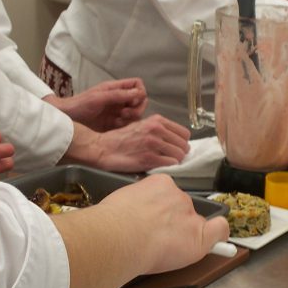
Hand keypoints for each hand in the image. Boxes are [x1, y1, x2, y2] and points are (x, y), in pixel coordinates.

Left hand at [45, 78, 147, 131]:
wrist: (67, 120)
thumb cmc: (80, 105)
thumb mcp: (99, 97)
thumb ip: (119, 95)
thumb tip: (139, 93)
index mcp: (116, 89)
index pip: (137, 85)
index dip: (139, 93)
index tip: (133, 101)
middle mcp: (119, 100)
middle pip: (140, 101)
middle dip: (137, 108)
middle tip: (124, 113)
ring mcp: (118, 112)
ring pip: (136, 114)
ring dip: (131, 118)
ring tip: (118, 120)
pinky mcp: (114, 125)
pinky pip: (128, 125)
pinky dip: (126, 126)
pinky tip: (115, 127)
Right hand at [66, 115, 190, 172]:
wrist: (104, 148)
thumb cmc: (121, 139)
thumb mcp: (141, 126)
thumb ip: (158, 130)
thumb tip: (174, 141)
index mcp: (157, 120)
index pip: (184, 133)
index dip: (181, 143)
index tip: (176, 148)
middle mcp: (157, 130)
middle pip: (184, 145)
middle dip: (180, 153)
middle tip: (172, 158)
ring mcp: (154, 144)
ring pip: (179, 155)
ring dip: (175, 161)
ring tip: (166, 163)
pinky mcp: (149, 158)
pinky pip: (171, 164)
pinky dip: (168, 167)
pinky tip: (160, 166)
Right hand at [98, 175, 229, 274]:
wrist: (118, 236)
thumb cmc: (110, 224)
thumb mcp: (118, 203)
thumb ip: (132, 206)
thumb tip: (131, 216)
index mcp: (159, 184)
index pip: (168, 196)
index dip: (164, 209)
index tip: (157, 219)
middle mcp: (178, 196)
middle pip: (183, 210)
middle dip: (174, 223)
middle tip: (156, 239)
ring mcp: (190, 214)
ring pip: (195, 223)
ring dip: (186, 234)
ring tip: (164, 249)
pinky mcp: (198, 234)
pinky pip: (219, 230)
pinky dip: (220, 236)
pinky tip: (218, 244)